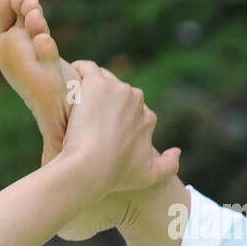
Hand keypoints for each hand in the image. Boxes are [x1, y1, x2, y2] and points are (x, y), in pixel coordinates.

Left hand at [60, 60, 180, 194]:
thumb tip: (178, 152)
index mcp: (147, 118)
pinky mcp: (96, 84)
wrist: (90, 167)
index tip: (98, 127)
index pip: (131, 110)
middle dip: (102, 101)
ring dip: (89, 86)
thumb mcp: (148, 177)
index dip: (114, 117)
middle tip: (82, 116)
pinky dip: (79, 71)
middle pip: (117, 93)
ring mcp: (117, 89)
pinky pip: (87, 69)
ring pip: (102, 79)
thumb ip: (168, 166)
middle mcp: (136, 100)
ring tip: (73, 101)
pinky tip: (69, 80)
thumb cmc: (115, 175)